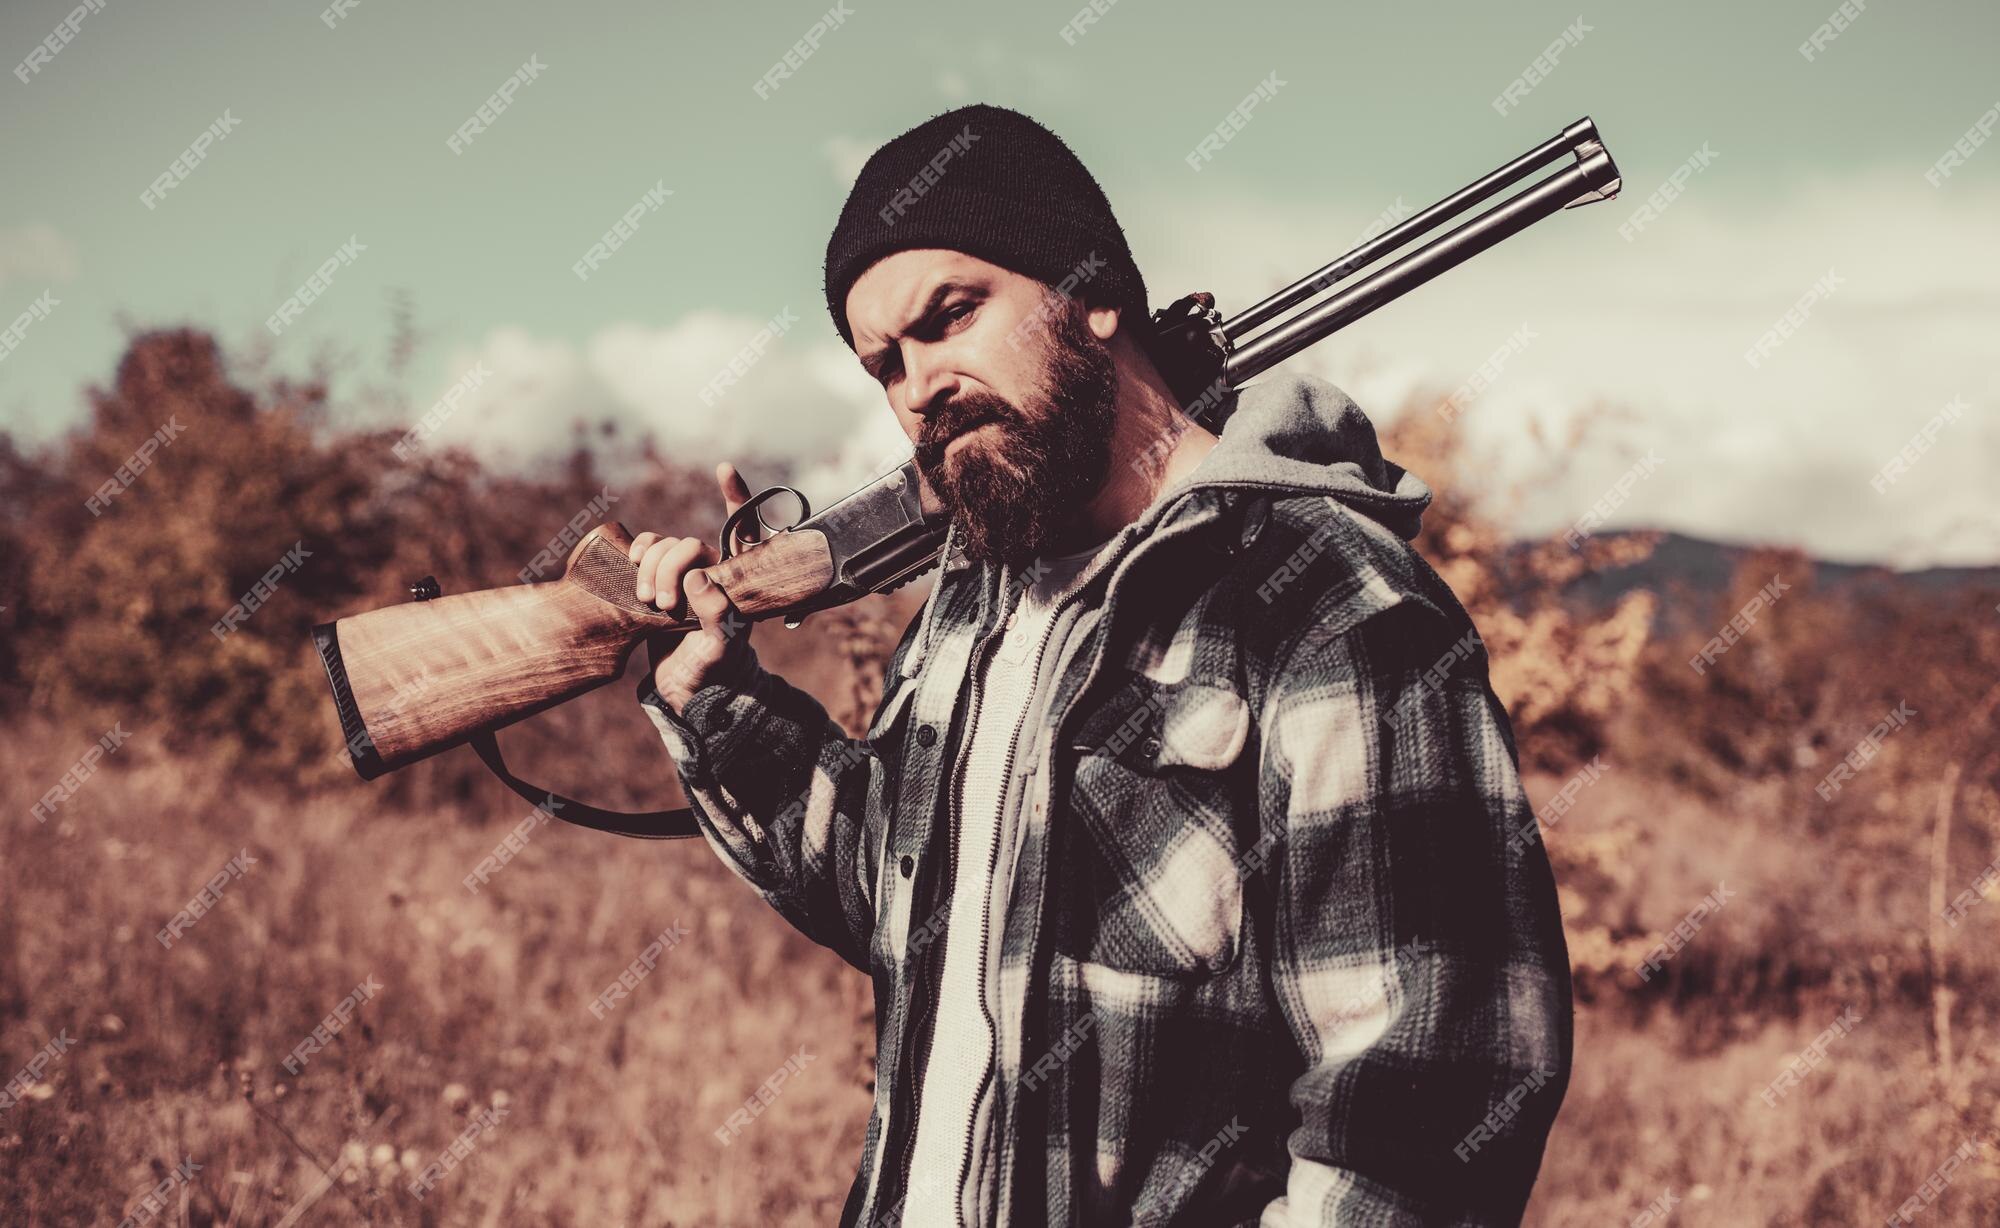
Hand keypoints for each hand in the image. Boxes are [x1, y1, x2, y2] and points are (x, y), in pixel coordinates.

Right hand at [629, 462, 755, 713]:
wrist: (689, 693)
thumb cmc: (717, 672)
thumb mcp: (723, 649)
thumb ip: (717, 616)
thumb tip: (698, 578)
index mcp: (739, 583)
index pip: (746, 533)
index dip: (738, 499)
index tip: (724, 471)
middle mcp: (713, 574)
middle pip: (690, 544)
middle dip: (671, 565)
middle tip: (664, 603)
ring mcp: (684, 579)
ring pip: (664, 547)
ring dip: (651, 567)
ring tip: (650, 602)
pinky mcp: (657, 585)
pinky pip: (645, 554)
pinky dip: (637, 556)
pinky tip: (630, 569)